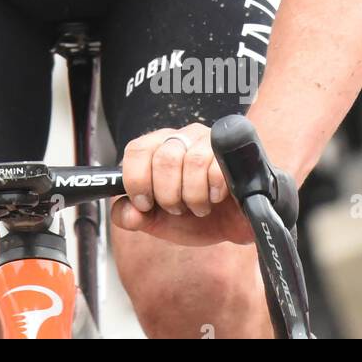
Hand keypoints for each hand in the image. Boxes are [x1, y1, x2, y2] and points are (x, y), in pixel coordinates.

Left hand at [111, 123, 253, 245]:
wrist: (232, 224)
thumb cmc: (193, 216)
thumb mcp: (157, 220)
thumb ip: (132, 216)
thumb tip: (127, 212)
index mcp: (157, 147)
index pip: (137, 150)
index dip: (136, 180)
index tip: (144, 203)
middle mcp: (182, 137)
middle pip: (165, 158)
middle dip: (168, 195)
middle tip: (177, 208)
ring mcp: (209, 141)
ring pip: (192, 161)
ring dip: (193, 196)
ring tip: (198, 207)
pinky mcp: (234, 153)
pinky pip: (219, 168)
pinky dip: (213, 192)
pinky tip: (216, 198)